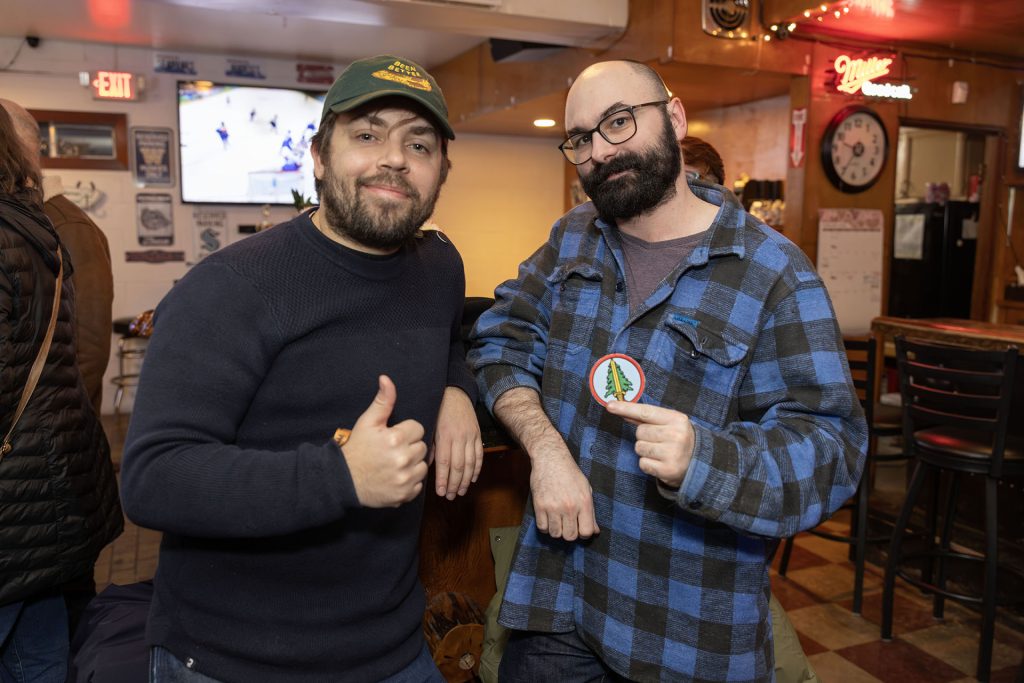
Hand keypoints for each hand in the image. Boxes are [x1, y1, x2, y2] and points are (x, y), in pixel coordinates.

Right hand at [342, 375, 428, 507]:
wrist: (343, 481)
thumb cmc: (356, 449)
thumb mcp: (367, 422)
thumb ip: (382, 401)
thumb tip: (386, 379)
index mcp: (396, 438)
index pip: (418, 429)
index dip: (405, 431)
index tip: (393, 437)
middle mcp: (403, 459)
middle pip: (422, 447)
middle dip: (410, 447)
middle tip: (393, 451)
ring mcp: (404, 479)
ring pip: (423, 466)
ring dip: (412, 465)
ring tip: (394, 464)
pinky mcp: (404, 495)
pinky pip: (418, 485)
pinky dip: (409, 483)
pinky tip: (395, 478)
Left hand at [432, 387, 482, 499]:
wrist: (454, 394)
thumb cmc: (438, 411)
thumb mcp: (430, 426)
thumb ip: (430, 447)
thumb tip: (426, 466)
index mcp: (444, 435)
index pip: (444, 462)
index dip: (443, 479)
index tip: (441, 492)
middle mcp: (459, 437)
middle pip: (459, 466)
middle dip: (455, 483)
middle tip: (451, 496)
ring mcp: (470, 436)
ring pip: (470, 463)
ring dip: (466, 480)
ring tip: (461, 491)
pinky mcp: (478, 435)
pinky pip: (479, 454)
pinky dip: (477, 468)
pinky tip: (473, 478)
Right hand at [529, 442, 598, 540]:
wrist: (550, 458)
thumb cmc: (570, 473)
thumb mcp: (586, 490)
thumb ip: (590, 512)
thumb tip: (595, 532)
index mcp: (584, 502)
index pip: (586, 532)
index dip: (583, 533)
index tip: (580, 528)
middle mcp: (569, 507)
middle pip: (570, 536)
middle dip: (569, 533)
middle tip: (567, 525)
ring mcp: (553, 507)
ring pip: (555, 534)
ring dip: (556, 530)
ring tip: (557, 520)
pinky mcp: (539, 505)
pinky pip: (542, 527)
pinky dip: (545, 526)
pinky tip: (548, 518)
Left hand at [605, 401, 694, 488]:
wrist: (699, 463)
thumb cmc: (679, 439)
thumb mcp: (669, 424)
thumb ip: (646, 417)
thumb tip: (621, 410)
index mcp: (677, 419)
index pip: (645, 412)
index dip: (626, 408)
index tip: (609, 406)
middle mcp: (676, 435)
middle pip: (640, 432)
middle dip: (644, 437)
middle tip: (659, 441)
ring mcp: (673, 453)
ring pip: (639, 448)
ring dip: (645, 451)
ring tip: (660, 452)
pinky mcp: (668, 470)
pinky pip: (642, 463)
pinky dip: (648, 464)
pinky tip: (660, 463)